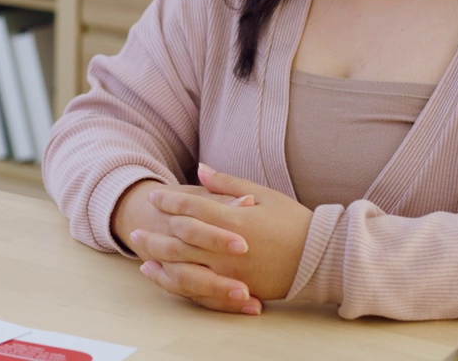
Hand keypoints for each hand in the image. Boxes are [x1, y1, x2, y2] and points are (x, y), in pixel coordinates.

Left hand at [128, 164, 312, 313]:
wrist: (322, 258)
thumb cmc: (295, 222)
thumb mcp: (265, 193)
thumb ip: (228, 183)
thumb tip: (200, 167)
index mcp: (234, 219)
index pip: (191, 207)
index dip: (170, 200)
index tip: (155, 195)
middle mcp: (227, 248)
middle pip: (179, 240)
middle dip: (155, 233)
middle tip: (135, 230)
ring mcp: (230, 272)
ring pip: (183, 268)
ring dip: (159, 261)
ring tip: (141, 255)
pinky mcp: (236, 290)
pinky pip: (198, 289)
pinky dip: (177, 283)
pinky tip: (165, 277)